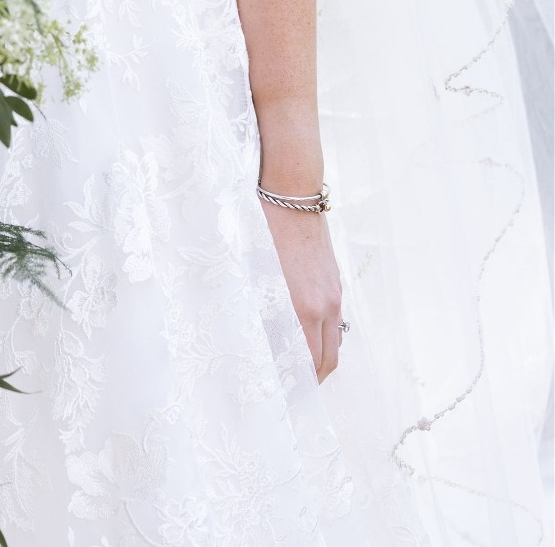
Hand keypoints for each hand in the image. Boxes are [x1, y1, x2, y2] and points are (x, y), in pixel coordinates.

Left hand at [259, 199, 343, 381]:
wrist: (291, 190)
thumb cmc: (261, 227)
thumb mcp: (252, 272)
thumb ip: (258, 309)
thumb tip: (255, 338)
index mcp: (303, 308)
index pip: (308, 363)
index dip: (298, 384)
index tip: (285, 397)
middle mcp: (325, 305)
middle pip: (328, 360)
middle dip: (313, 380)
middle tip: (294, 391)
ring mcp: (334, 292)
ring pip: (335, 340)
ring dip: (320, 358)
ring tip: (298, 367)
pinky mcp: (335, 280)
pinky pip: (335, 319)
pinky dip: (325, 334)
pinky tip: (305, 332)